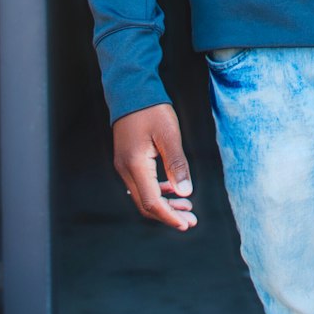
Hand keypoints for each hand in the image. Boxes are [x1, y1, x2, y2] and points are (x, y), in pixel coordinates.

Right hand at [113, 103, 196, 231]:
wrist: (131, 90)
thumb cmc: (151, 109)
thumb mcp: (169, 135)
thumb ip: (177, 165)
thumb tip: (184, 192)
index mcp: (135, 165)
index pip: (152, 201)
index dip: (169, 216)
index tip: (186, 223)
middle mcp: (125, 169)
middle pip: (145, 204)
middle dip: (168, 215)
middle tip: (190, 220)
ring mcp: (123, 165)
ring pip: (143, 195)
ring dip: (164, 205)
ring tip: (185, 207)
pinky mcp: (126, 160)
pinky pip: (140, 185)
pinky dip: (157, 192)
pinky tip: (172, 190)